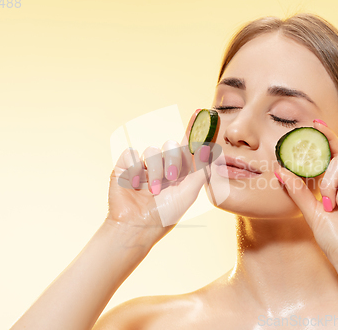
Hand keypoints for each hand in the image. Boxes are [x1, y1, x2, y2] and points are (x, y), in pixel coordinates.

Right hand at [106, 109, 211, 246]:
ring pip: (153, 150)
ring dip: (155, 170)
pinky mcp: (125, 166)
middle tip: (171, 179)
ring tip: (152, 190)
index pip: (187, 146)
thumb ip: (200, 170)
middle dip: (173, 160)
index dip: (194, 129)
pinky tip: (135, 184)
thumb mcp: (188, 193)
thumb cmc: (164, 215)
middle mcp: (162, 165)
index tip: (201, 112)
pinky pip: (132, 153)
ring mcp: (143, 165)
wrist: (136, 226)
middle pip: (171, 145)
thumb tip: (211, 150)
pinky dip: (135, 169)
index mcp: (179, 171)